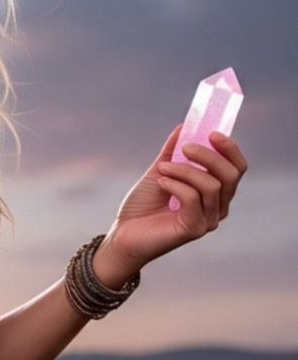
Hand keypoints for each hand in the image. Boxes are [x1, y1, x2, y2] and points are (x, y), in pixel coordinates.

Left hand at [98, 124, 248, 278]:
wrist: (123, 232)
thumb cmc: (142, 205)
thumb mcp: (159, 171)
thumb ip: (172, 152)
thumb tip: (184, 127)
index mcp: (214, 193)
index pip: (236, 169)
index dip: (229, 149)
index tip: (211, 132)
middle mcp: (217, 207)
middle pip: (230, 176)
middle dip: (209, 156)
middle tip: (184, 148)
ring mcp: (208, 220)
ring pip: (211, 185)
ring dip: (183, 170)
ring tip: (161, 169)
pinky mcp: (194, 229)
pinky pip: (193, 198)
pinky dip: (176, 184)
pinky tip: (160, 183)